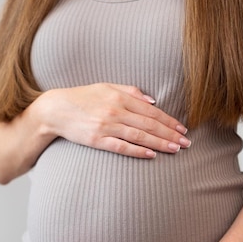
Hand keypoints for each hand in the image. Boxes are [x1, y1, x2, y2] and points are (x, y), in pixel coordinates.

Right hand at [41, 83, 190, 157]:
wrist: (56, 109)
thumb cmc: (82, 98)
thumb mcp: (106, 87)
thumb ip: (130, 92)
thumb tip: (152, 101)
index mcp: (119, 97)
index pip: (151, 111)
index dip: (169, 121)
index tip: (183, 129)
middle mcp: (115, 111)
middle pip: (149, 124)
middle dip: (171, 134)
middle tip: (186, 143)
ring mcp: (106, 126)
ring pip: (139, 136)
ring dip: (160, 143)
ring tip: (176, 149)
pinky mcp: (96, 140)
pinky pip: (121, 147)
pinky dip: (137, 151)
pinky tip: (151, 155)